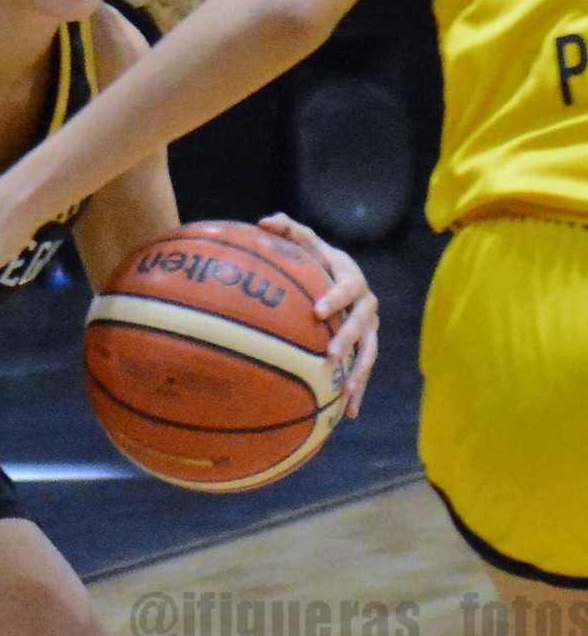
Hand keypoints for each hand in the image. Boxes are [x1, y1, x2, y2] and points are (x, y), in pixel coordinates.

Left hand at [258, 212, 378, 417]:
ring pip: (369, 351)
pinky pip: (364, 369)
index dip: (336, 298)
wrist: (339, 274)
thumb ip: (287, 229)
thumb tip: (264, 221)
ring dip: (359, 372)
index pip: (347, 287)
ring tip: (344, 392)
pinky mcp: (367, 346)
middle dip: (349, 338)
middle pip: (363, 323)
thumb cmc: (315, 258)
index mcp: (351, 277)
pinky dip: (359, 390)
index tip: (318, 311)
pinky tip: (349, 414)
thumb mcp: (304, 241)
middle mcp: (366, 303)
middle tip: (330, 353)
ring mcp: (370, 327)